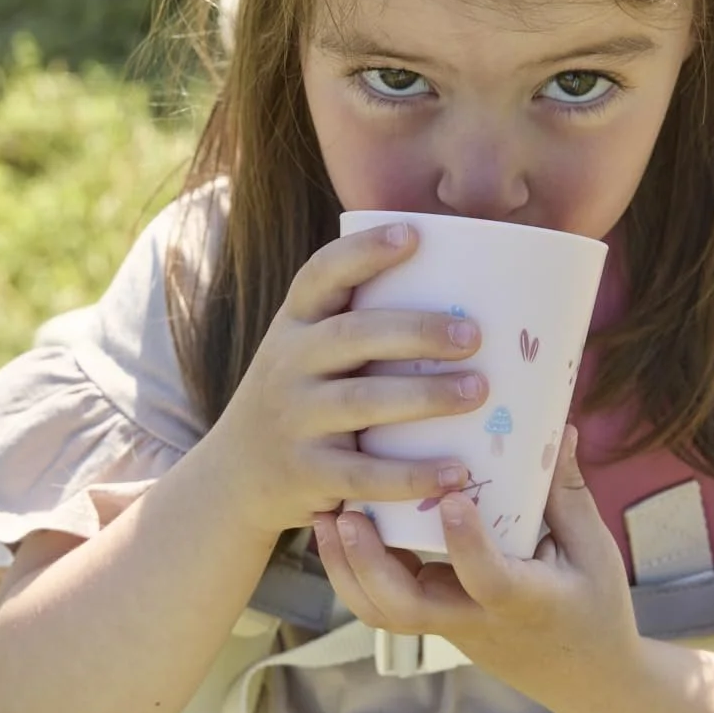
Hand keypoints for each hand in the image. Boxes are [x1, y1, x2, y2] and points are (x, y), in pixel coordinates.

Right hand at [216, 221, 488, 537]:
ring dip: (425, 396)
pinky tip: (458, 472)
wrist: (234, 478)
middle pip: (351, 336)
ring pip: (362, 402)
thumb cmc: (300, 401)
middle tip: (474, 334)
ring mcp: (293, 420)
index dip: (364, 252)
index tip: (413, 234)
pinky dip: (411, 475)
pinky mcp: (305, 474)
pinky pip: (363, 474)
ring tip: (479, 390)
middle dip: (416, 331)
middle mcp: (287, 364)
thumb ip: (357, 326)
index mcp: (293, 325)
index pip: (320, 275)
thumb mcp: (306, 354)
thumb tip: (462, 294)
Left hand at [313, 427, 641, 712]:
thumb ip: (567, 491)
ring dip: (347, 569)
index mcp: (525, 602)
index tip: (451, 498)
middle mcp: (477, 621)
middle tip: (346, 513)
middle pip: (406, 611)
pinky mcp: (435, 624)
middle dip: (368, 564)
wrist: (587, 681)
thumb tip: (560, 423)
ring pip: (384, 614)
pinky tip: (341, 528)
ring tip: (327, 516)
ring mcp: (450, 628)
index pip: (488, 580)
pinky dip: (356, 572)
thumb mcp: (594, 551)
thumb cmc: (596, 608)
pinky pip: (385, 607)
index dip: (466, 544)